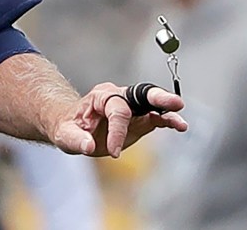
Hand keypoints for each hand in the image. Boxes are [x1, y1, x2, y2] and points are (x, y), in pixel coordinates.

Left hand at [51, 82, 187, 157]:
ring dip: (168, 113)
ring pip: (152, 106)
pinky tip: (179, 127)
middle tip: (175, 103)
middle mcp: (118, 97)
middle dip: (158, 98)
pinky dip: (167, 121)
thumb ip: (76, 139)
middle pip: (141, 94)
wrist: (71, 126)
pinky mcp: (139, 121)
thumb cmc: (67, 127)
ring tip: (181, 124)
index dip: (118, 132)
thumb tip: (89, 147)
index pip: (117, 112)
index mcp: (100, 96)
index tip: (113, 152)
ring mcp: (131, 108)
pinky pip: (155, 118)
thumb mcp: (64, 134)